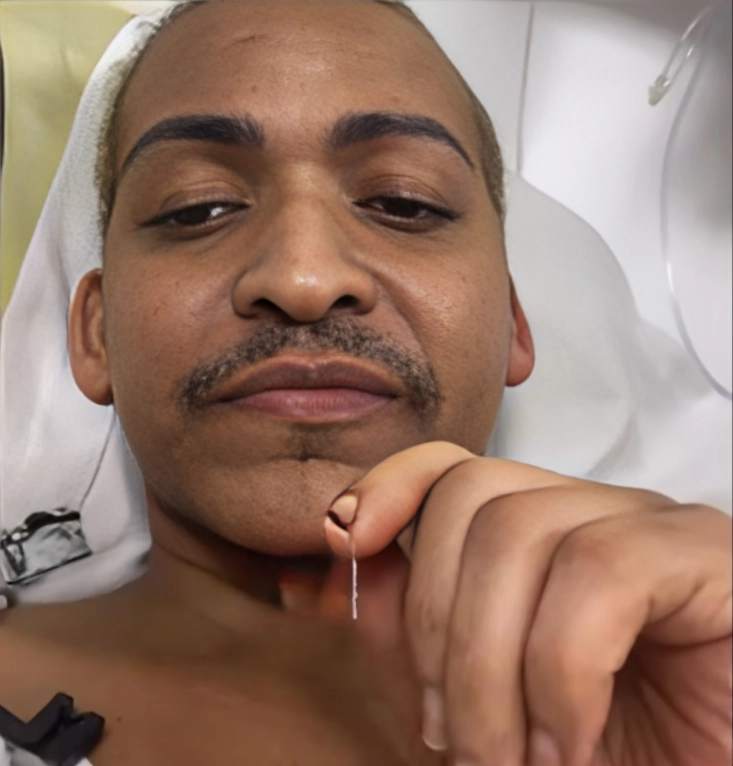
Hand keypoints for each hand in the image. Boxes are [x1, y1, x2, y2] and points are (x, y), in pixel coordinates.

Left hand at [318, 442, 731, 765]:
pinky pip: (599, 575)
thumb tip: (343, 568)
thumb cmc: (611, 751)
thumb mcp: (489, 701)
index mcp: (543, 532)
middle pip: (474, 496)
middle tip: (450, 737)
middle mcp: (594, 511)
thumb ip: (415, 636)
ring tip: (509, 760)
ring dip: (491, 668)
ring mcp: (653, 523)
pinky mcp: (705, 554)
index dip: (389, 485)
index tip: (340, 540)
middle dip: (437, 626)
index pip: (454, 465)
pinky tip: (569, 743)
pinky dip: (562, 673)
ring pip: (523, 533)